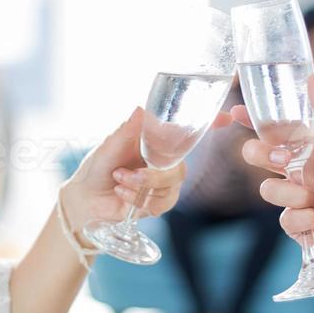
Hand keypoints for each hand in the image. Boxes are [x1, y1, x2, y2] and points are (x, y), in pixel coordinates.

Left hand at [62, 107, 233, 235]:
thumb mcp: (107, 147)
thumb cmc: (96, 167)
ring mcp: (165, 182)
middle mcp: (166, 159)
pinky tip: (123, 194)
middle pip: (181, 165)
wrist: (86, 199)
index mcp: (156, 139)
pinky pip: (163, 202)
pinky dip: (139, 199)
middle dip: (154, 174)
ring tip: (118, 182)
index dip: (210, 122)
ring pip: (172, 185)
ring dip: (141, 187)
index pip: (189, 130)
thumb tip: (140, 109)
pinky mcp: (161, 202)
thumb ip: (125, 131)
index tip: (227, 118)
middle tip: (126, 173)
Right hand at [232, 73, 313, 266]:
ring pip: (267, 191)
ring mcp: (294, 196)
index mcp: (306, 146)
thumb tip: (311, 77)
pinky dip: (303, 218)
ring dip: (295, 195)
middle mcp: (296, 169)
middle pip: (256, 155)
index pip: (270, 128)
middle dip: (262, 156)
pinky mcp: (295, 223)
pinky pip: (282, 219)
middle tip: (284, 162)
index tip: (234, 112)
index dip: (250, 119)